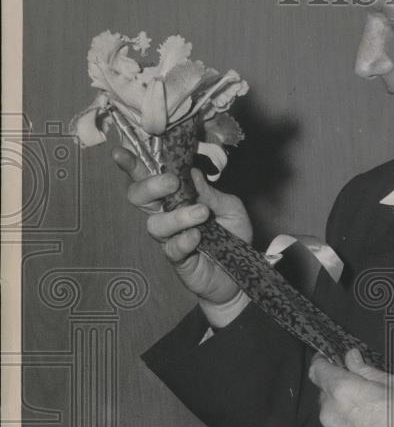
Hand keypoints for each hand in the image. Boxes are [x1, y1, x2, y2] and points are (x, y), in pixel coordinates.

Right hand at [112, 148, 252, 308]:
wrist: (241, 272)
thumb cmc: (233, 235)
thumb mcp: (230, 207)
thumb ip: (211, 193)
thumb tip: (191, 172)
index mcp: (176, 197)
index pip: (149, 178)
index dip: (133, 166)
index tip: (120, 153)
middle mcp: (167, 215)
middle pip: (139, 198)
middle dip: (150, 186)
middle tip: (172, 182)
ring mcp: (169, 238)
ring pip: (155, 224)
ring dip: (178, 216)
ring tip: (201, 214)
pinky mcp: (177, 260)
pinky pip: (171, 248)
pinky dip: (183, 240)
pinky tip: (197, 237)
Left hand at [308, 348, 393, 426]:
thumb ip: (366, 370)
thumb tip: (352, 359)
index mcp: (343, 391)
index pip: (318, 371)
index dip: (323, 364)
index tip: (328, 364)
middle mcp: (331, 416)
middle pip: (325, 398)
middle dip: (340, 394)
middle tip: (365, 398)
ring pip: (331, 422)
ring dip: (344, 419)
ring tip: (372, 424)